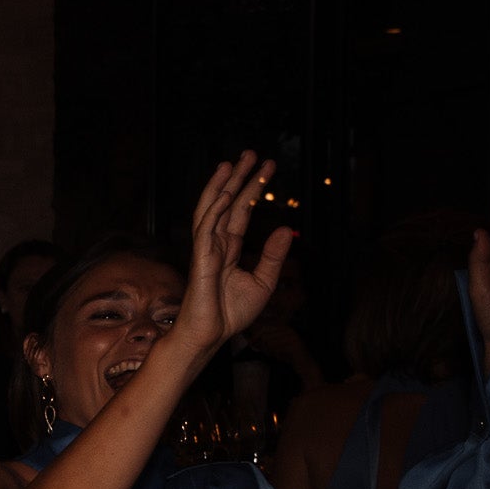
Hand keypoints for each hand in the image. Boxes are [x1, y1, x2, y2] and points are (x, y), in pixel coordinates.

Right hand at [170, 151, 294, 356]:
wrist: (210, 336)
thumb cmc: (230, 314)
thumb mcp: (263, 282)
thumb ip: (274, 256)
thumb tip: (287, 228)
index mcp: (228, 248)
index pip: (242, 212)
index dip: (254, 189)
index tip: (267, 168)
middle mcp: (215, 244)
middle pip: (227, 203)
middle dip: (239, 177)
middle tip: (251, 153)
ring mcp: (206, 250)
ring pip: (213, 210)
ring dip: (223, 185)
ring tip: (233, 162)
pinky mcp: (201, 260)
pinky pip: (207, 230)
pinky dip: (216, 211)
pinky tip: (227, 194)